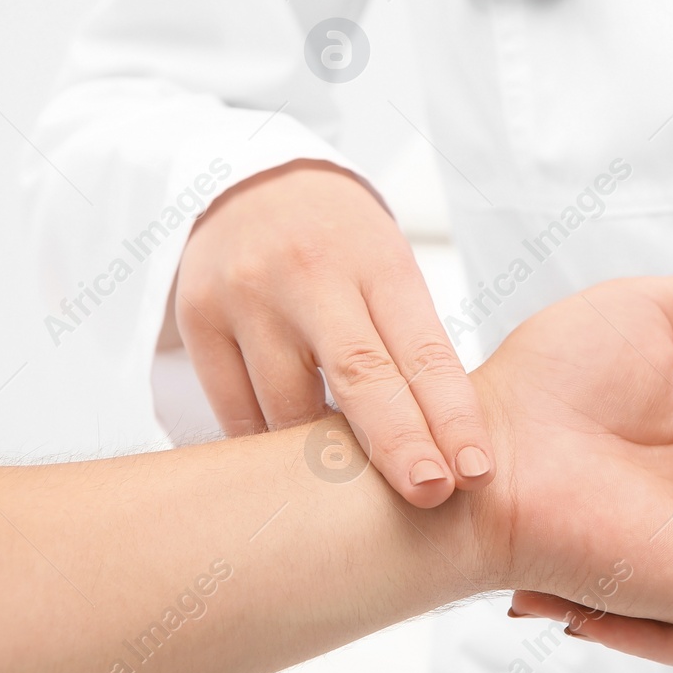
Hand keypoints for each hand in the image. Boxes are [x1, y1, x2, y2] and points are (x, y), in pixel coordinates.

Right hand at [175, 160, 490, 506]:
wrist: (254, 180)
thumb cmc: (343, 245)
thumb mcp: (389, 271)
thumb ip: (410, 348)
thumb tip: (441, 449)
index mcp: (377, 262)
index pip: (423, 350)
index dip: (453, 416)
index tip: (475, 471)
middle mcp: (310, 274)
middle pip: (360, 376)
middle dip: (398, 444)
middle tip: (429, 493)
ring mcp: (247, 295)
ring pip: (287, 407)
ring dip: (322, 459)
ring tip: (351, 490)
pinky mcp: (196, 316)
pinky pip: (232, 410)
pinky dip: (264, 446)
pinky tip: (288, 466)